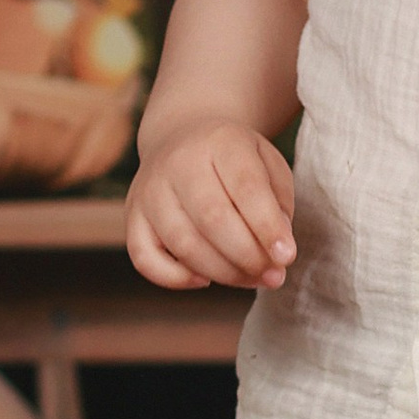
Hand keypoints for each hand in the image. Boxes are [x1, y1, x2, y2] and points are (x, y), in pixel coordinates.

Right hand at [127, 123, 296, 291]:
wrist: (183, 138)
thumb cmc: (235, 162)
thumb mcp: (268, 166)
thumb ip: (278, 206)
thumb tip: (276, 254)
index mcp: (220, 141)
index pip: (246, 187)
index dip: (267, 227)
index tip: (287, 256)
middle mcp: (177, 162)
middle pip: (212, 218)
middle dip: (248, 256)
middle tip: (273, 275)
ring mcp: (149, 190)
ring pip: (182, 243)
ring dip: (222, 272)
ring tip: (251, 279)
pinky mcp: (132, 216)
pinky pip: (145, 259)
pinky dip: (175, 279)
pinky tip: (204, 279)